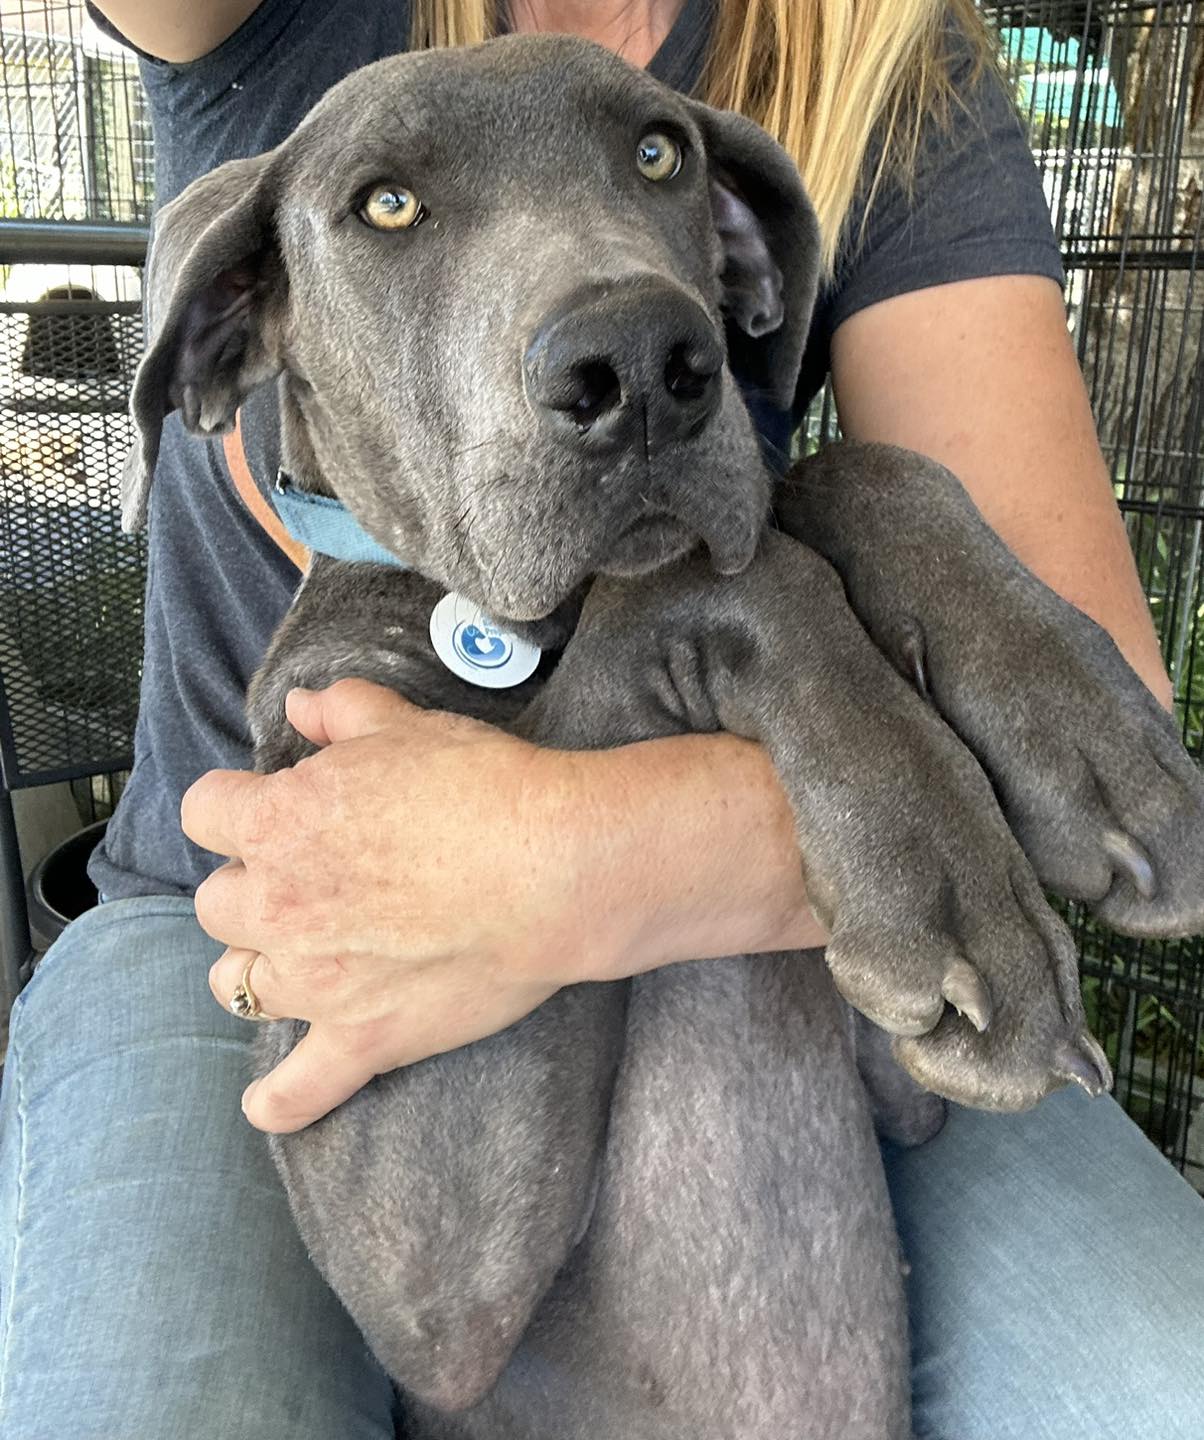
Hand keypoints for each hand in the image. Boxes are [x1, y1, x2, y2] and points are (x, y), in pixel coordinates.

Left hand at [184, 679, 595, 1132]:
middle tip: (303, 879)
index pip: (206, 812)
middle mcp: (277, 904)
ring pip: (235, 982)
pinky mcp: (361, 1036)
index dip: (237, 806)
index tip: (271, 807)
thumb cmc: (484, 789)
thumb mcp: (407, 726)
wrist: (554, 868)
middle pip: (215, 903)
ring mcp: (313, 979)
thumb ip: (342, 711)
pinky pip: (298, 1088)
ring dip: (256, 965)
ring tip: (296, 956)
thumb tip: (302, 706)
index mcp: (278, 821)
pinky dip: (280, 1099)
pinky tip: (270, 1103)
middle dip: (249, 887)